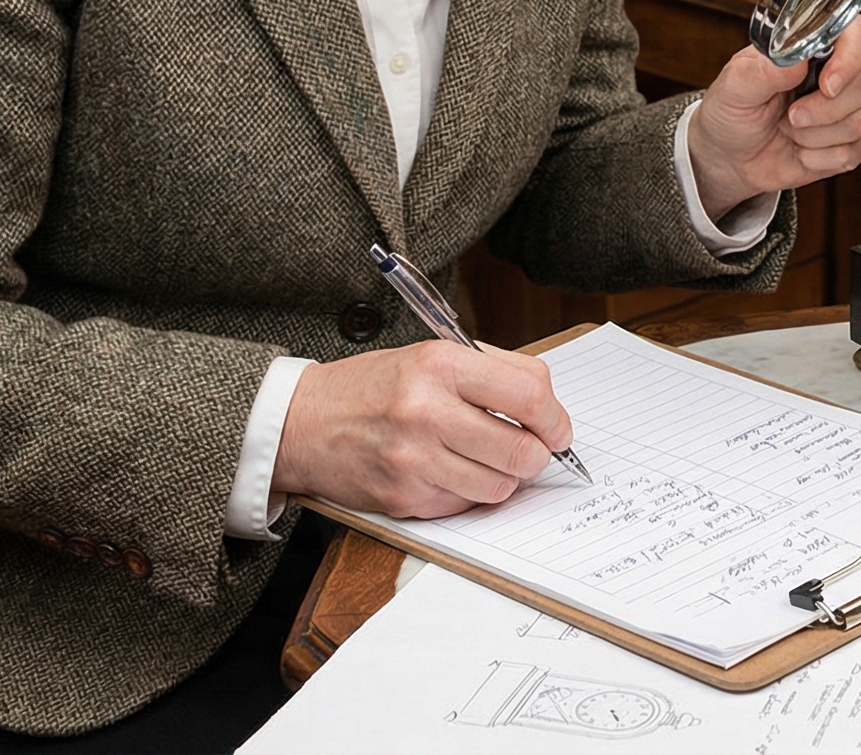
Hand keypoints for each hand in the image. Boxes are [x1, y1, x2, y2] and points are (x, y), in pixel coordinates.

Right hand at [272, 339, 570, 518]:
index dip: (556, 417)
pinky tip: (448, 470)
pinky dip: (468, 492)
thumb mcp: (430, 355)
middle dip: (537, 455)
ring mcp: (414, 459)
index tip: (558, 428)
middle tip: (529, 448)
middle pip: (523, 450)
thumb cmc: (373, 386)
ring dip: (503, 476)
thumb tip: (548, 406)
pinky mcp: (404, 497)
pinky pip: (465, 504)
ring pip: (500, 486)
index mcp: (440, 365)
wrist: (303, 422)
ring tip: (483, 458)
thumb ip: (492, 372)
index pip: (530, 394)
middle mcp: (426, 410)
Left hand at [686, 14, 860, 217]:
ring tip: (788, 129)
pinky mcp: (850, 144)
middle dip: (827, 107)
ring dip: (816, 135)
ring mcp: (847, 109)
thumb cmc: (732, 112)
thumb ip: (763, 70)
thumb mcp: (734, 86)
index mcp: (813, 47)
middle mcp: (837, 73)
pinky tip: (799, 151)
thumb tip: (798, 61)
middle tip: (791, 116)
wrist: (729, 158)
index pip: (857, 33)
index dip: (851, 57)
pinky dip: (819, 158)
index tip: (826, 84)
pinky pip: (853, 152)